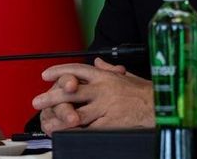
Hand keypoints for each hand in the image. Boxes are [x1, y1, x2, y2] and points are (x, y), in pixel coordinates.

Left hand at [31, 58, 152, 133]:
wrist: (159, 108)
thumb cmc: (144, 93)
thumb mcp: (126, 76)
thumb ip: (109, 69)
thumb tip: (98, 61)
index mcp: (105, 77)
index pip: (78, 70)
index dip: (60, 71)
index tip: (46, 74)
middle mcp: (102, 90)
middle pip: (71, 92)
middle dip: (51, 96)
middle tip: (37, 101)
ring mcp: (105, 107)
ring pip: (77, 113)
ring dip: (59, 119)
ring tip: (47, 122)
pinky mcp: (109, 123)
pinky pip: (89, 129)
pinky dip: (77, 132)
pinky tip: (67, 134)